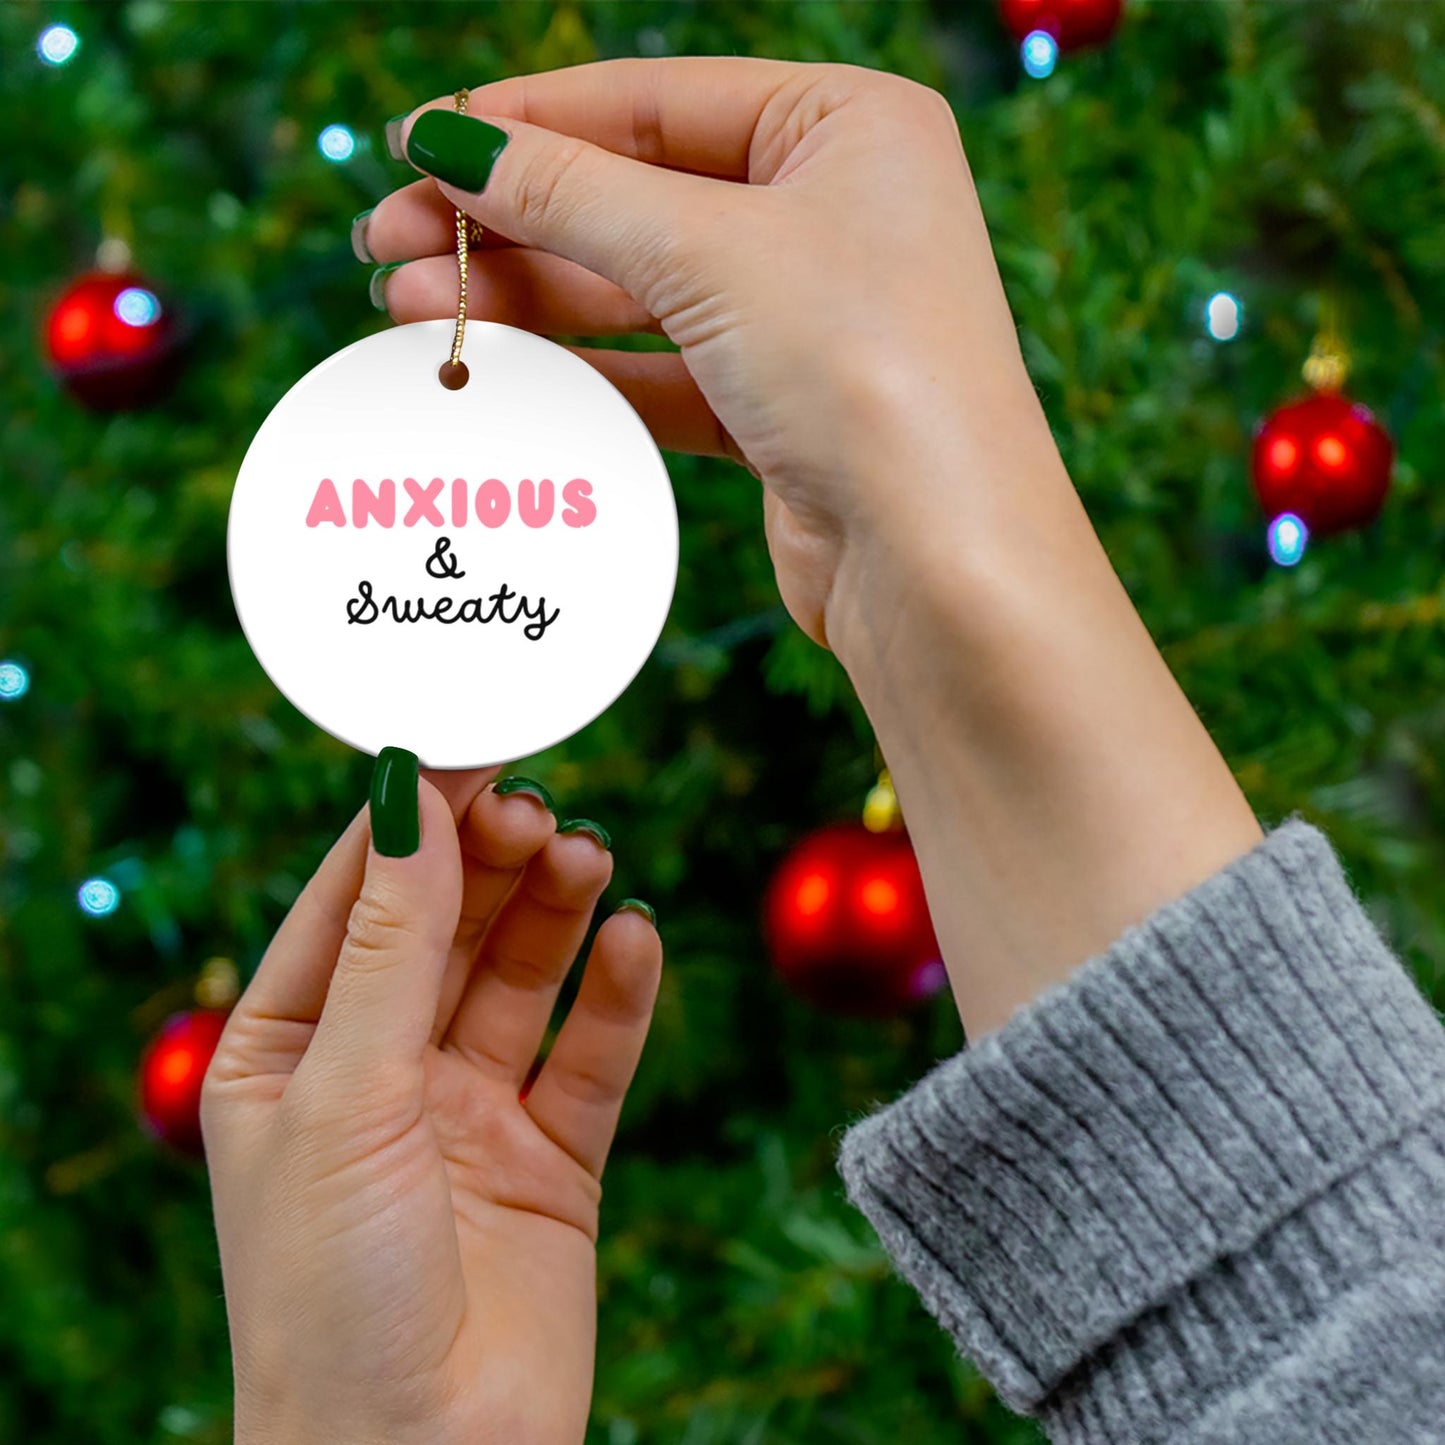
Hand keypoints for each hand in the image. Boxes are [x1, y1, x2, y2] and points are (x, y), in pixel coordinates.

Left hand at [202, 766, 660, 1444]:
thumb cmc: (332, 1293)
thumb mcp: (347, 1094)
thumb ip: (392, 944)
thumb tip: (412, 796)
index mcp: (290, 1050)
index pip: (354, 898)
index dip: (411, 816)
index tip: (472, 738)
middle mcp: (380, 1071)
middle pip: (447, 925)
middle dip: (489, 860)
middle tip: (537, 807)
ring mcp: (469, 1112)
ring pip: (521, 976)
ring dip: (554, 911)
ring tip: (588, 856)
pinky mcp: (552, 1159)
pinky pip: (591, 1055)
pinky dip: (617, 994)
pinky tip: (635, 940)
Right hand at [361, 57, 1040, 656]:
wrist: (940, 562)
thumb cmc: (864, 371)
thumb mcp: (707, 251)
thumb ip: (571, 193)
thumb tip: (452, 142)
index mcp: (848, 126)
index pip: (654, 101)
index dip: (526, 121)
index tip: (416, 142)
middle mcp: (835, 211)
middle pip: (636, 196)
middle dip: (508, 220)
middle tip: (385, 241)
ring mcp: (809, 315)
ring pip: (639, 290)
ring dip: (525, 299)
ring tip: (408, 308)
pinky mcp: (782, 409)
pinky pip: (660, 370)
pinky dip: (579, 370)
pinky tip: (492, 368)